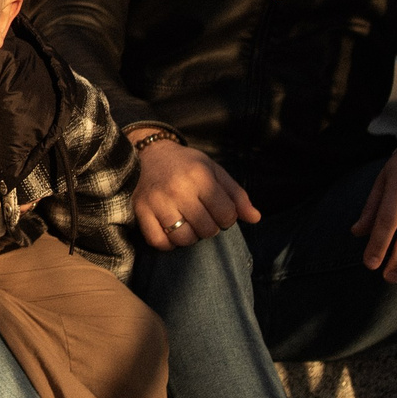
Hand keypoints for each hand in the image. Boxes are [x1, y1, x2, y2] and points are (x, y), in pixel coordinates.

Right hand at [133, 139, 258, 251]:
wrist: (148, 154)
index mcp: (200, 176)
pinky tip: (171, 232)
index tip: (219, 211)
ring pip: (183, 238)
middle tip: (202, 218)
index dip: (227, 218)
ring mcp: (157, 201)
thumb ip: (236, 194)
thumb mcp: (214, 171)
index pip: (226, 214)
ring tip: (188, 225)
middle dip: (209, 228)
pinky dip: (168, 243)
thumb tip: (255, 218)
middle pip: (207, 229)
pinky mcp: (141, 210)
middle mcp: (179, 189)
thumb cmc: (186, 165)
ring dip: (190, 237)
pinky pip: (158, 241)